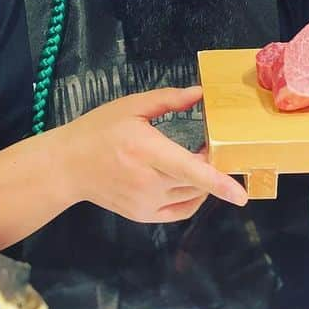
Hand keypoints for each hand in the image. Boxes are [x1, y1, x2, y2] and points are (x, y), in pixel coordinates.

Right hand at [55, 85, 248, 222]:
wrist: (67, 166)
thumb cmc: (98, 131)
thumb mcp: (130, 106)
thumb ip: (167, 99)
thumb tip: (199, 92)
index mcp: (145, 151)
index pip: (189, 171)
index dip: (218, 182)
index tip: (241, 194)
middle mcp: (148, 182)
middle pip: (197, 182)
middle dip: (210, 165)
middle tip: (206, 147)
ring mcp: (145, 203)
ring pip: (192, 197)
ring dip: (202, 181)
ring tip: (191, 160)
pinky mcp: (143, 215)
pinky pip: (181, 210)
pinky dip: (193, 197)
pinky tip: (187, 181)